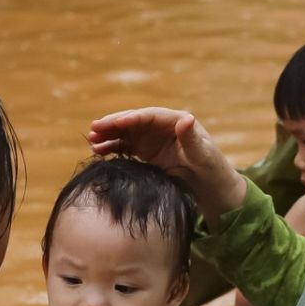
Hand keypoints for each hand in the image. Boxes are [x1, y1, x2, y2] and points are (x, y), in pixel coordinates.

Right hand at [87, 108, 244, 220]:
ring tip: (92, 140)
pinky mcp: (147, 154)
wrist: (212, 190)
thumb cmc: (212, 170)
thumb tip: (186, 118)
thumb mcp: (204, 156)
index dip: (132, 117)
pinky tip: (98, 151)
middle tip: (94, 128)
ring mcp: (153, 140)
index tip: (115, 122)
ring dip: (109, 135)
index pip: (150, 116)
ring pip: (126, 133)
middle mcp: (162, 128)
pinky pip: (126, 147)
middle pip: (134, 121)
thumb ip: (192, 139)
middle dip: (114, 124)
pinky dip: (112, 148)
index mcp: (177, 121)